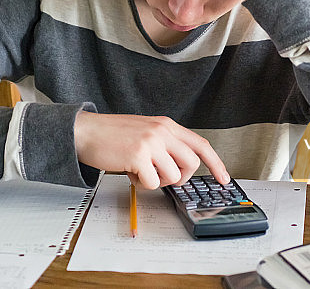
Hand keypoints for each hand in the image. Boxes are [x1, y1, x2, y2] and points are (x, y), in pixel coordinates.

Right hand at [74, 111, 229, 189]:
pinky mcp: (138, 156)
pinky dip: (141, 184)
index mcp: (166, 125)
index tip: (224, 178)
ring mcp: (151, 142)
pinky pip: (152, 183)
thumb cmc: (112, 134)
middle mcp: (162, 131)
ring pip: (172, 176)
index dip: (216, 163)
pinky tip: (130, 172)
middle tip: (162, 176)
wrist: (85, 131)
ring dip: (157, 180)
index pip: (200, 144)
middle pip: (191, 163)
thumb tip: (180, 168)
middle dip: (179, 177)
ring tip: (140, 170)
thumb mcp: (145, 131)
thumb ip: (165, 144)